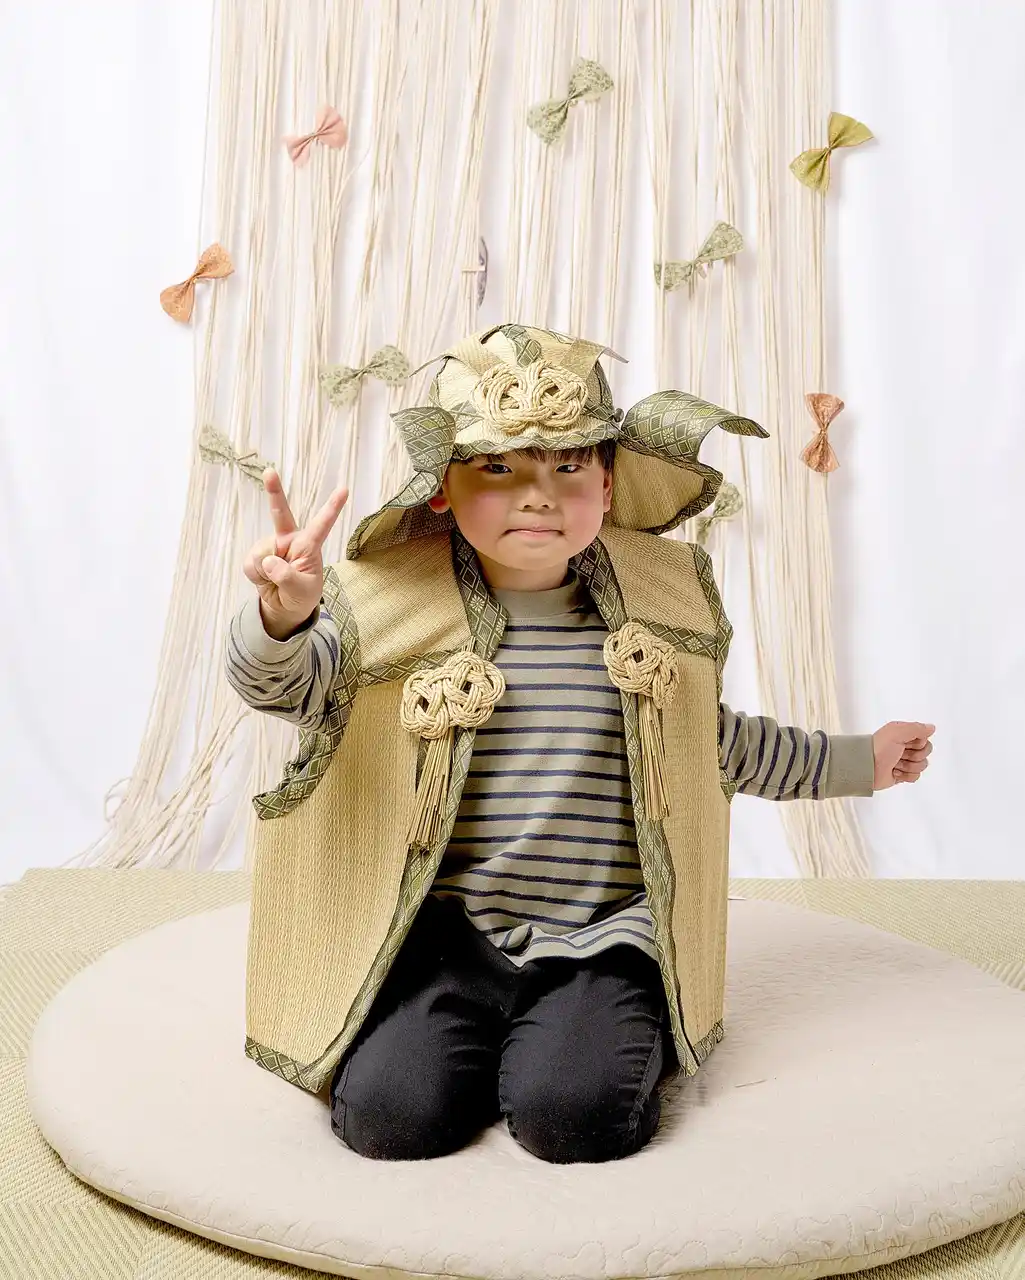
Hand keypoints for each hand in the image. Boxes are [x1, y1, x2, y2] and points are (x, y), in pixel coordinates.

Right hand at [242, 468, 348, 636]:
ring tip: (276, 581)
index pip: (322, 525)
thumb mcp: (301, 591)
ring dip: (265, 572)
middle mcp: (290, 540)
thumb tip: (268, 560)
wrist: (284, 607)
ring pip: (261, 553)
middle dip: (274, 492)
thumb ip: (287, 577)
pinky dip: (255, 575)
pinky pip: (250, 564)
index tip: (344, 489)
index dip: (332, 507)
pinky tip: (264, 578)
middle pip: (281, 513)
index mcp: (309, 546)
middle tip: (269, 472)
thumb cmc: (302, 595)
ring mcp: (271, 546)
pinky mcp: (257, 555)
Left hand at [871, 721, 934, 790]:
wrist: (866, 769)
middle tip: (899, 754)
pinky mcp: (902, 774)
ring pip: (922, 765)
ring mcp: (904, 761)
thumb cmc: (878, 749)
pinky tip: (895, 772)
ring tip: (895, 764)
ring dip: (908, 766)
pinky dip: (906, 775)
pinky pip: (916, 776)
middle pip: (926, 752)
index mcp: (903, 734)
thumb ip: (916, 728)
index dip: (918, 743)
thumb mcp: (897, 732)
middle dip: (914, 755)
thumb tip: (931, 727)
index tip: (905, 743)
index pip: (925, 739)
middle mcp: (904, 746)